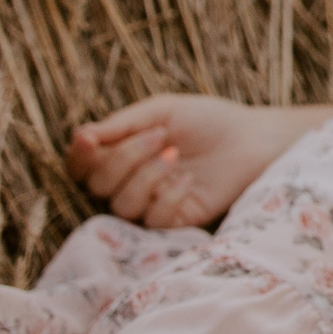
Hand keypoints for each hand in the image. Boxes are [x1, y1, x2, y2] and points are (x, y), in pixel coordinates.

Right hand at [65, 95, 332, 229]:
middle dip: (123, 158)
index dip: (79, 155)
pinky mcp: (177, 222)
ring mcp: (152, 204)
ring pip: (121, 204)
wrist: (253, 138)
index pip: (82, 165)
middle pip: (97, 184)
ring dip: (145, 177)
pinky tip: (187, 180)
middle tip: (159, 136)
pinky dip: (166, 197)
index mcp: (122, 155)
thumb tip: (80, 137)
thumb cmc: (208, 121)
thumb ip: (121, 124)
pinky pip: (153, 220)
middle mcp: (131, 182)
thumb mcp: (162, 111)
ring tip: (175, 154)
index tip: (90, 138)